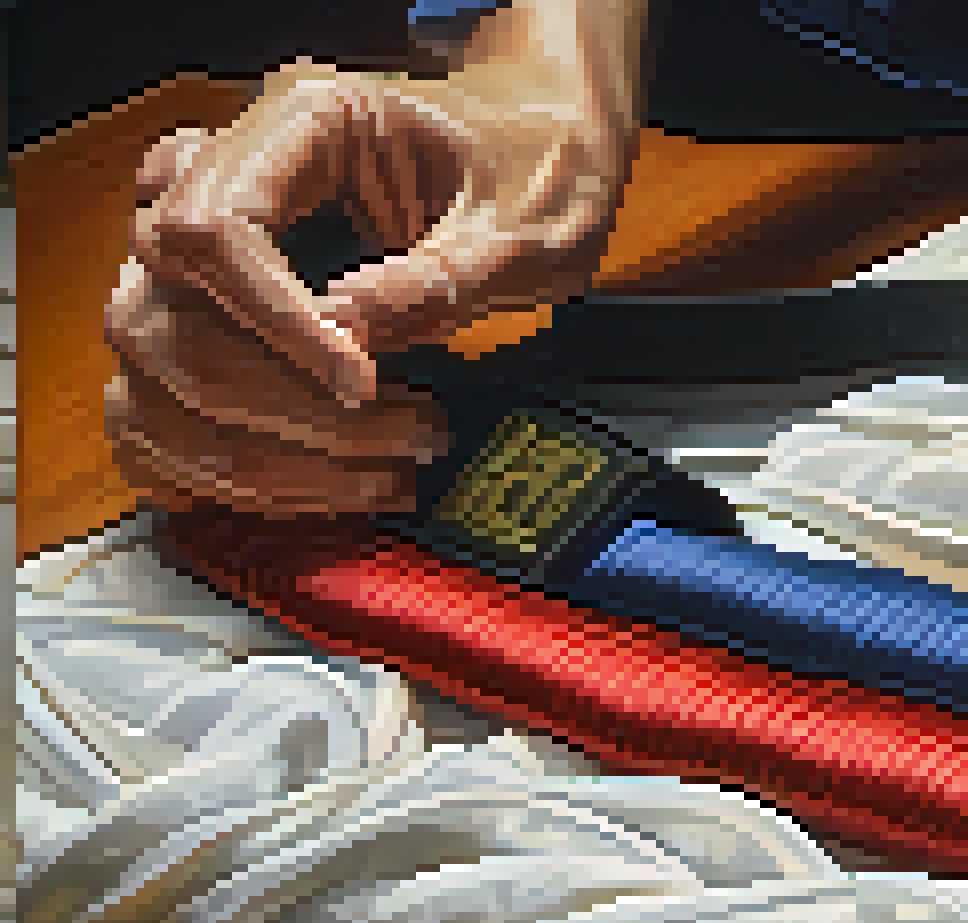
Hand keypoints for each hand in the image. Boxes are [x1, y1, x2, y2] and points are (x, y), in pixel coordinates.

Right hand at [104, 6, 642, 515]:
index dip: (277, 322)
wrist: (545, 151)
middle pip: (165, 298)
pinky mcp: (215, 303)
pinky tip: (313, 485)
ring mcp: (211, 239)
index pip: (219, 227)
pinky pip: (163, 393)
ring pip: (151, 355)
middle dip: (272, 397)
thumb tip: (348, 340)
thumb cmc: (538, 175)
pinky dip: (220, 456)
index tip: (360, 384)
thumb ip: (437, 281)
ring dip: (249, 446)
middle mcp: (233, 169)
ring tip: (385, 475)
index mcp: (301, 120)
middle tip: (406, 437)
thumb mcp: (523, 231)